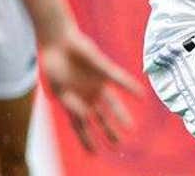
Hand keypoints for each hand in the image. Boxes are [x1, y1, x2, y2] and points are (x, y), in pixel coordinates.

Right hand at [40, 28, 142, 151]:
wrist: (57, 41)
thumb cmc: (54, 66)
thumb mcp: (60, 89)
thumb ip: (73, 104)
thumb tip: (87, 117)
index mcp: (74, 102)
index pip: (82, 125)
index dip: (87, 139)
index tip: (93, 153)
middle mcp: (87, 95)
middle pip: (101, 117)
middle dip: (108, 130)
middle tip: (118, 143)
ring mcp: (96, 83)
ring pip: (111, 104)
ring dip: (120, 115)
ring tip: (129, 129)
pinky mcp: (103, 69)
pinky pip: (119, 80)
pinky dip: (130, 87)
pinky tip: (141, 96)